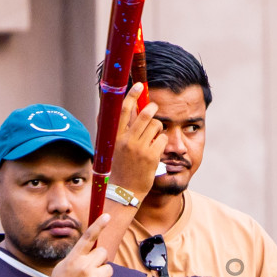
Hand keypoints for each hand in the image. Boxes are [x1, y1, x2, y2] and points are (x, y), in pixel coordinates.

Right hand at [41, 214, 112, 276]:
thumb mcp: (63, 266)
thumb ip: (78, 256)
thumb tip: (94, 250)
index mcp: (74, 259)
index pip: (88, 238)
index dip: (98, 225)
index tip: (107, 216)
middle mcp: (85, 267)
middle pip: (103, 252)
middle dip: (99, 258)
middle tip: (89, 267)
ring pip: (108, 268)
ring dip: (101, 273)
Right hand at [113, 82, 164, 198]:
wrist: (124, 191)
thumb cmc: (119, 168)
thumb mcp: (113, 148)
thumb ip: (118, 130)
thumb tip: (122, 110)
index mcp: (115, 136)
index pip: (123, 110)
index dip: (132, 95)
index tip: (138, 85)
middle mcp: (127, 140)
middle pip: (145, 114)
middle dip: (152, 108)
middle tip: (154, 108)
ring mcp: (140, 148)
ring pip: (156, 125)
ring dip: (157, 129)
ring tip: (152, 138)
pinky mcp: (152, 156)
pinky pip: (162, 139)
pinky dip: (162, 142)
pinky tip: (155, 151)